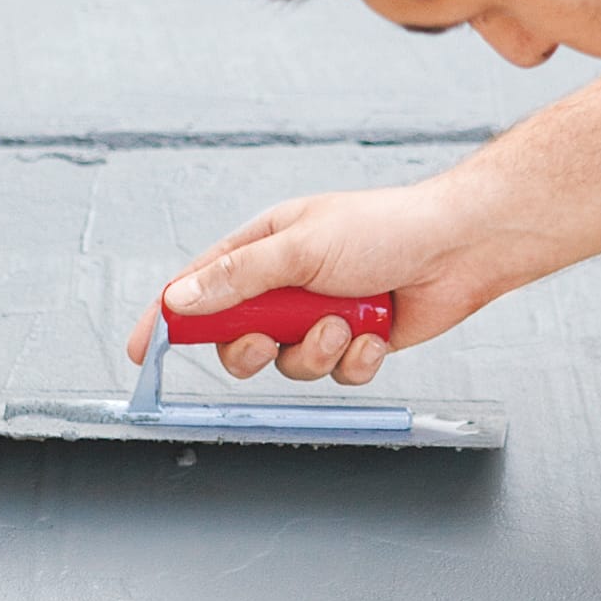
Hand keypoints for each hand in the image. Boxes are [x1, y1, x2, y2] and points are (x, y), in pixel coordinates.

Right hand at [125, 181, 499, 386]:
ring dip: (317, 350)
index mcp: (266, 246)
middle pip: (239, 336)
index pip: (201, 284)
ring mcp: (322, 314)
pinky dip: (355, 358)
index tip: (141, 348)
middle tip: (272, 337)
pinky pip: (337, 373)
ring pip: (290, 362)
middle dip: (255, 347)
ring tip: (344, 323)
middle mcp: (290, 282)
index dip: (169, 316)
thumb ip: (238, 278)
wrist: (458, 248)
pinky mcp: (356, 342)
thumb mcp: (300, 247)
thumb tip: (182, 298)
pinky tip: (375, 331)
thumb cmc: (387, 227)